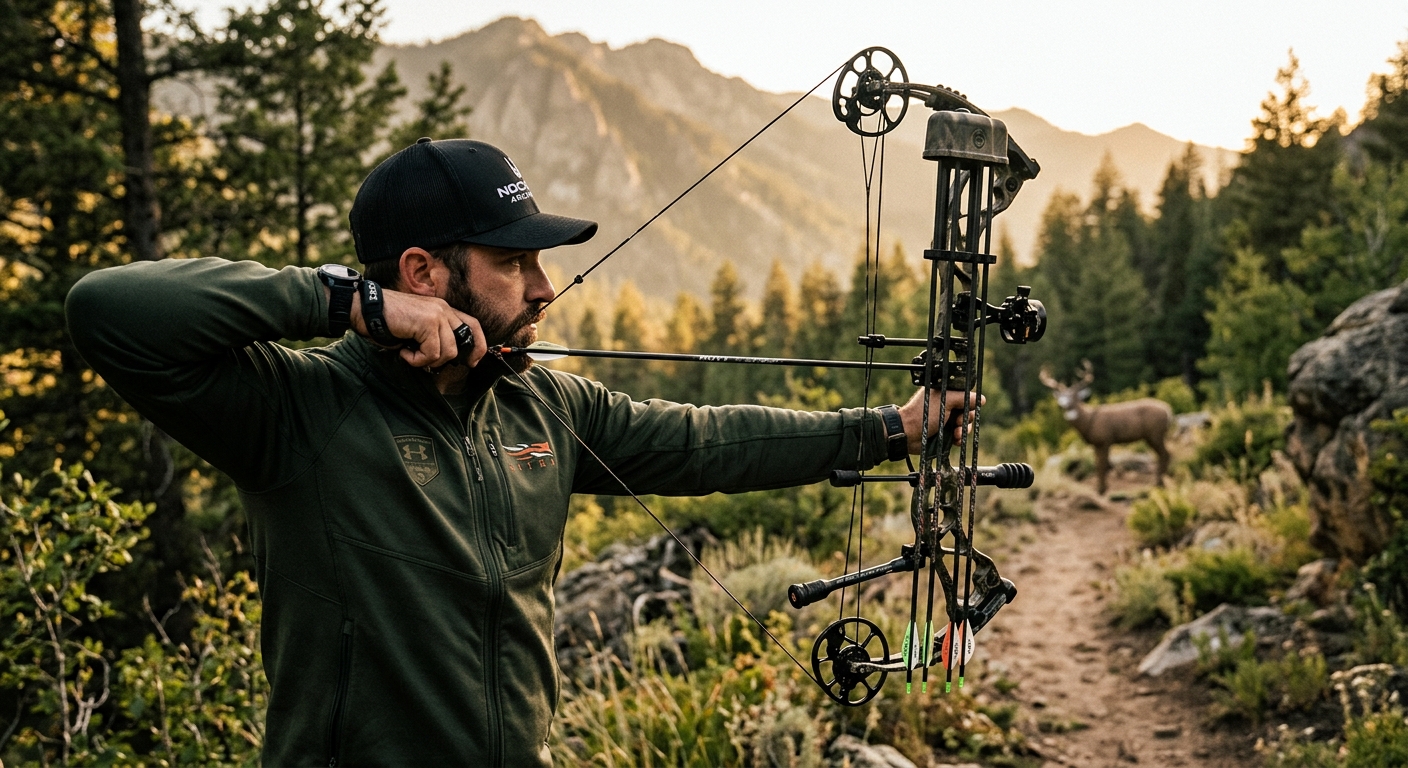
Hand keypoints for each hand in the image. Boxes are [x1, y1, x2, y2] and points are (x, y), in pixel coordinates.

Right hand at [347, 288, 486, 368]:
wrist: (367, 309)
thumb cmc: (388, 322)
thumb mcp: (417, 328)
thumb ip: (434, 337)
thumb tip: (447, 359)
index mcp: (443, 308)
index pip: (473, 325)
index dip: (478, 345)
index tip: (473, 362)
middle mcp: (443, 309)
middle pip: (465, 340)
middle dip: (452, 358)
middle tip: (433, 364)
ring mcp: (436, 314)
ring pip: (448, 352)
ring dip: (428, 360)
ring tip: (410, 354)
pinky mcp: (427, 323)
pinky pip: (431, 354)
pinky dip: (417, 360)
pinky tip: (404, 352)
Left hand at [897, 388, 984, 452]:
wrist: (908, 434)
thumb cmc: (924, 414)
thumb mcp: (946, 401)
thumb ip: (964, 398)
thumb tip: (981, 399)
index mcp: (945, 392)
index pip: (965, 395)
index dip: (969, 402)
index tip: (965, 409)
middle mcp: (946, 404)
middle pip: (968, 410)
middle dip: (966, 418)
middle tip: (957, 422)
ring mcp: (945, 418)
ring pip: (964, 424)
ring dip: (963, 430)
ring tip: (955, 434)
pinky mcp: (944, 431)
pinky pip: (959, 434)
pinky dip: (959, 438)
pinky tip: (955, 440)